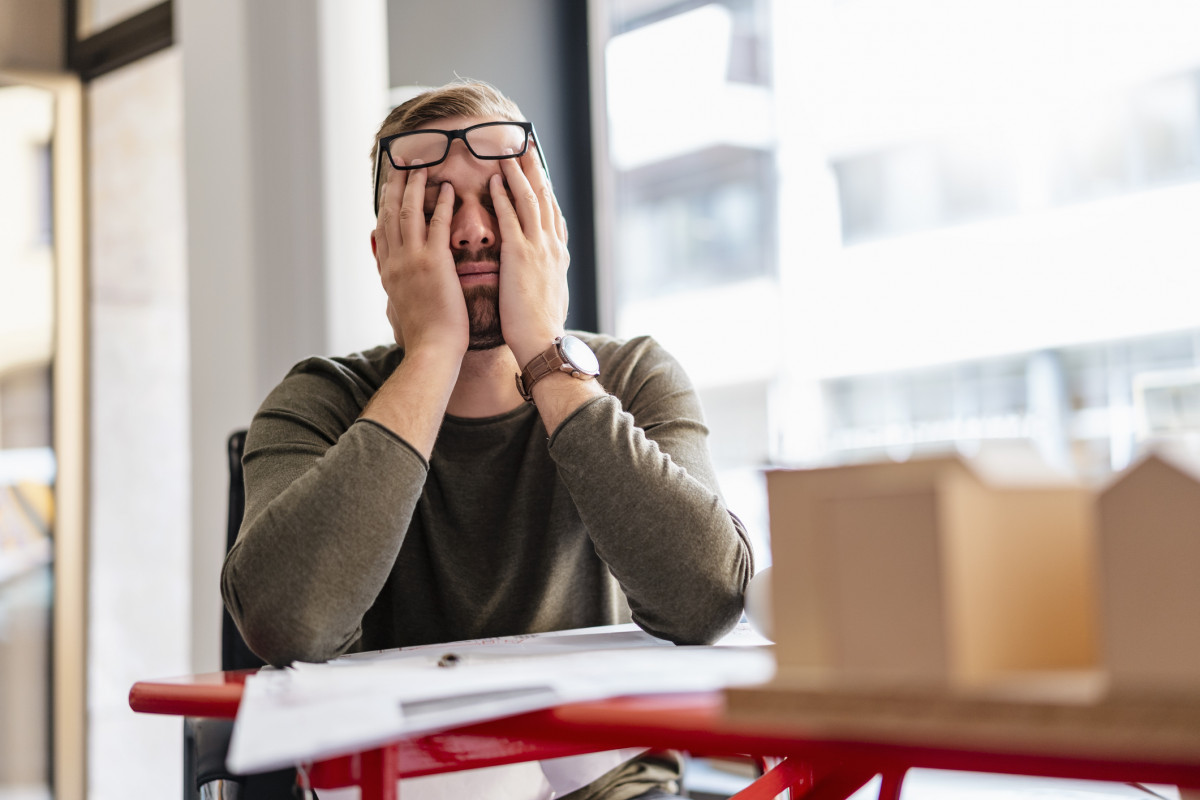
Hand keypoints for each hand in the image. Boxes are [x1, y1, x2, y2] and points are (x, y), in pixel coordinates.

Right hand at [373, 162, 467, 359]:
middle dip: (394, 185)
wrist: (433, 349)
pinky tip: (449, 190)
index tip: (389, 184)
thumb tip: (383, 266)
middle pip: (390, 213)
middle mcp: (395, 261)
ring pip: (409, 213)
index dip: (384, 202)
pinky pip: (437, 226)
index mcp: (388, 271)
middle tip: (401, 163)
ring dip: (415, 187)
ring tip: (422, 167)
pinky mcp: (434, 264)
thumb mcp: (398, 304)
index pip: (382, 228)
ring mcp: (412, 261)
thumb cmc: (424, 333)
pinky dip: (442, 205)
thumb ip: (393, 280)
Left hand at [490, 147, 570, 366]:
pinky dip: (503, 197)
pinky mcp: (520, 256)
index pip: (553, 212)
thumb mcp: (550, 295)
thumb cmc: (541, 327)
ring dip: (518, 173)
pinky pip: (511, 218)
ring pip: (530, 200)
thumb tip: (545, 272)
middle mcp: (552, 246)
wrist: (542, 342)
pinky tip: (494, 181)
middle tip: (526, 145)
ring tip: (507, 152)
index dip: (545, 188)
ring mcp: (538, 249)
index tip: (538, 168)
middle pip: (545, 197)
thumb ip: (546, 275)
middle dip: (535, 169)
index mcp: (558, 255)